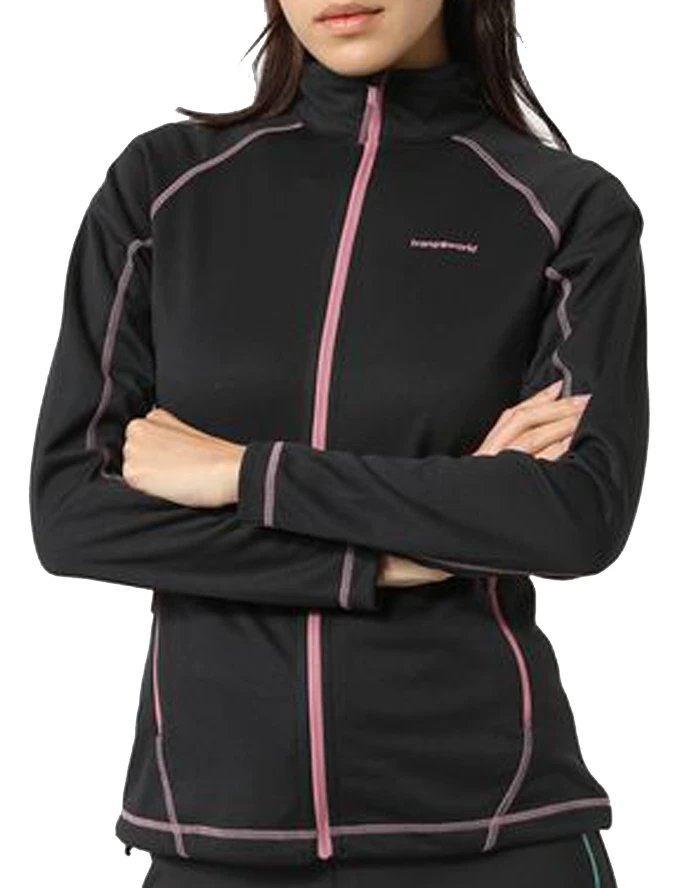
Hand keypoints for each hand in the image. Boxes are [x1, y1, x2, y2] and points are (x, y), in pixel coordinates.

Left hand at [121, 407, 243, 507]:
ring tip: (173, 476)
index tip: (174, 459)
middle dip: (148, 463)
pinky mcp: (133, 472)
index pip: (140, 440)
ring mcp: (133, 450)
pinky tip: (168, 484)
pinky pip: (131, 485)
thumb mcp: (186, 435)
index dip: (156, 454)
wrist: (226, 470)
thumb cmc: (215, 457)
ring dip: (147, 476)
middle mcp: (138, 428)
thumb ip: (164, 437)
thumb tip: (154, 453)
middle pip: (132, 453)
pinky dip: (147, 489)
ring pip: (131, 468)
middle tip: (174, 469)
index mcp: (154, 417)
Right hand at [375, 379, 591, 588]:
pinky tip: (572, 446)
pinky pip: (533, 467)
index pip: (511, 417)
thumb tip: (535, 448)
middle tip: (585, 398)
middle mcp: (488, 458)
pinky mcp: (505, 490)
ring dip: (560, 425)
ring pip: (530, 439)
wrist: (442, 535)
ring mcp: (495, 473)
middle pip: (524, 422)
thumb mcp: (482, 477)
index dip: (536, 400)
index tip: (559, 386)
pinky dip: (554, 453)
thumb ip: (502, 460)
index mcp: (484, 452)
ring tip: (584, 415)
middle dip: (556, 408)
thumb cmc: (467, 510)